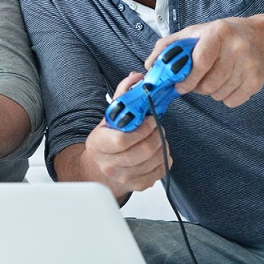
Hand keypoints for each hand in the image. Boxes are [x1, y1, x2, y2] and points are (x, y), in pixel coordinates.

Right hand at [83, 72, 172, 196]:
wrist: (99, 167)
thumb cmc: (106, 139)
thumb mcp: (109, 116)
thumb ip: (123, 95)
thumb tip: (136, 78)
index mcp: (98, 144)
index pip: (122, 140)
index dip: (142, 129)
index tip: (150, 120)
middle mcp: (109, 164)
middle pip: (144, 151)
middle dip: (157, 135)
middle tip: (157, 127)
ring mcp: (123, 178)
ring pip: (155, 161)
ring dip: (162, 145)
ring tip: (157, 137)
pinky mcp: (137, 185)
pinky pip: (160, 172)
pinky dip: (164, 159)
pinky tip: (157, 152)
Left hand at [146, 18, 263, 107]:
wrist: (263, 39)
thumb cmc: (222, 36)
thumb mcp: (195, 33)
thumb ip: (169, 46)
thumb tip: (150, 65)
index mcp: (218, 33)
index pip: (200, 62)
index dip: (187, 79)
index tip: (179, 86)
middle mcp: (237, 48)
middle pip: (208, 84)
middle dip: (197, 87)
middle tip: (198, 80)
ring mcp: (249, 65)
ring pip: (218, 95)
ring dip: (211, 92)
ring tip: (215, 77)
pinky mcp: (257, 81)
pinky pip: (232, 101)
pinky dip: (225, 98)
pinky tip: (228, 83)